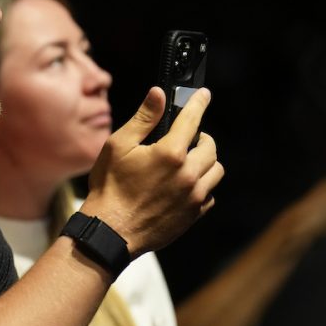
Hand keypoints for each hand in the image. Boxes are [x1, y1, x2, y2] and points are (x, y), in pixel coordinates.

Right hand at [79, 87, 223, 255]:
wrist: (111, 231)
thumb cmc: (110, 187)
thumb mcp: (119, 146)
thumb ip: (143, 118)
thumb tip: (158, 94)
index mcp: (170, 153)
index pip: (192, 119)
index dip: (198, 103)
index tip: (204, 95)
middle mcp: (188, 174)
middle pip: (210, 147)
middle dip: (201, 137)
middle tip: (187, 138)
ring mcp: (194, 196)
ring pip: (215, 171)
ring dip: (205, 162)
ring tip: (187, 162)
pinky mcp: (193, 214)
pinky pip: (210, 195)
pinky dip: (202, 186)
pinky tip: (184, 186)